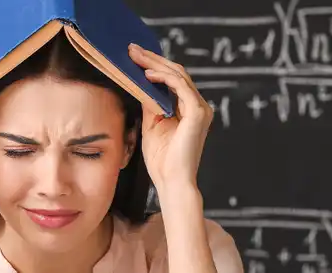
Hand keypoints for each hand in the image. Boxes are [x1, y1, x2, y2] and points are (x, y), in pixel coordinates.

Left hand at [128, 43, 213, 187]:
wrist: (171, 181)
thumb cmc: (161, 160)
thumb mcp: (151, 124)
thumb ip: (149, 104)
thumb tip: (139, 84)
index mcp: (188, 109)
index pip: (173, 79)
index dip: (154, 64)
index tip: (134, 56)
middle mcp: (198, 106)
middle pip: (176, 72)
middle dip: (152, 59)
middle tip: (131, 49)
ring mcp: (200, 109)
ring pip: (178, 75)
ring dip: (155, 63)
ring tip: (135, 56)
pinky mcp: (198, 113)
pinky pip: (180, 87)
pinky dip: (163, 78)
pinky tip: (147, 74)